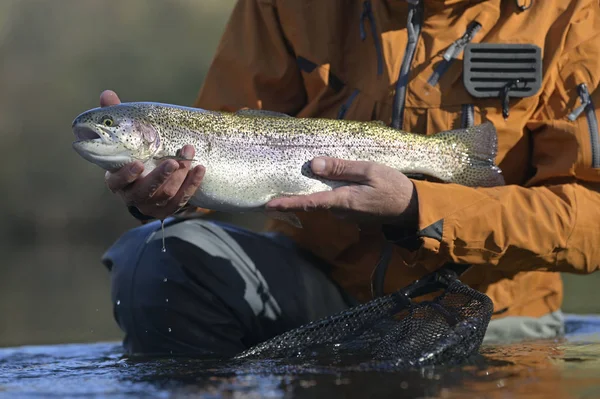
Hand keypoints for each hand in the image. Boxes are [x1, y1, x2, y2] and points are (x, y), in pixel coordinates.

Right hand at [100, 90, 205, 219]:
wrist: (149, 181)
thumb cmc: (134, 154)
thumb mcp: (124, 138)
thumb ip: (115, 118)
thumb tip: (107, 94)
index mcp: (116, 181)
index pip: (117, 182)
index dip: (126, 175)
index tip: (138, 164)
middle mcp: (132, 196)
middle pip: (146, 191)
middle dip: (160, 176)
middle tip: (173, 161)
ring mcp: (152, 205)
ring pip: (166, 195)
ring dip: (180, 176)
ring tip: (189, 155)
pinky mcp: (169, 208)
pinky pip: (183, 200)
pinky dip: (192, 184)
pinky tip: (200, 169)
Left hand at [266, 157, 418, 226]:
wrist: (413, 208)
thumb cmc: (394, 186)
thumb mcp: (369, 170)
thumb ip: (341, 168)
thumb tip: (313, 165)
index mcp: (343, 201)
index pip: (309, 203)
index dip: (287, 203)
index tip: (269, 204)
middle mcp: (340, 212)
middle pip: (314, 200)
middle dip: (299, 191)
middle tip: (283, 178)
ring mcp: (346, 215)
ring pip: (324, 199)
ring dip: (316, 188)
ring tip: (306, 171)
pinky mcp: (351, 213)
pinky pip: (334, 200)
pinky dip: (328, 190)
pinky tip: (329, 177)